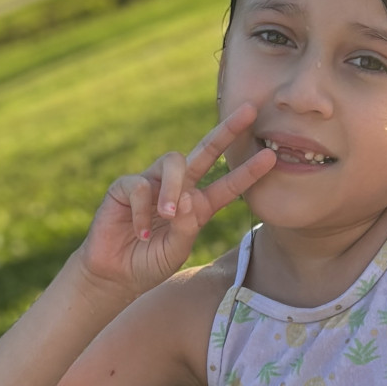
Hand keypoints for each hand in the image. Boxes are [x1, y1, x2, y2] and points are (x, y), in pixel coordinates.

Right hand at [77, 104, 276, 293]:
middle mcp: (178, 188)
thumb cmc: (148, 263)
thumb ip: (185, 229)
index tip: (271, 158)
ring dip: (172, 188)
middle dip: (227, 131)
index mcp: (197, 206)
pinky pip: (139, 185)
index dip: (247, 172)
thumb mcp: (175, 252)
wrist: (115, 274)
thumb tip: (186, 199)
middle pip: (205, 151)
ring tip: (167, 216)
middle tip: (249, 111)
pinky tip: (139, 232)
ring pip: (173, 163)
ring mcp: (152, 184)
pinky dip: (141, 210)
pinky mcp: (126, 187)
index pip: (227, 185)